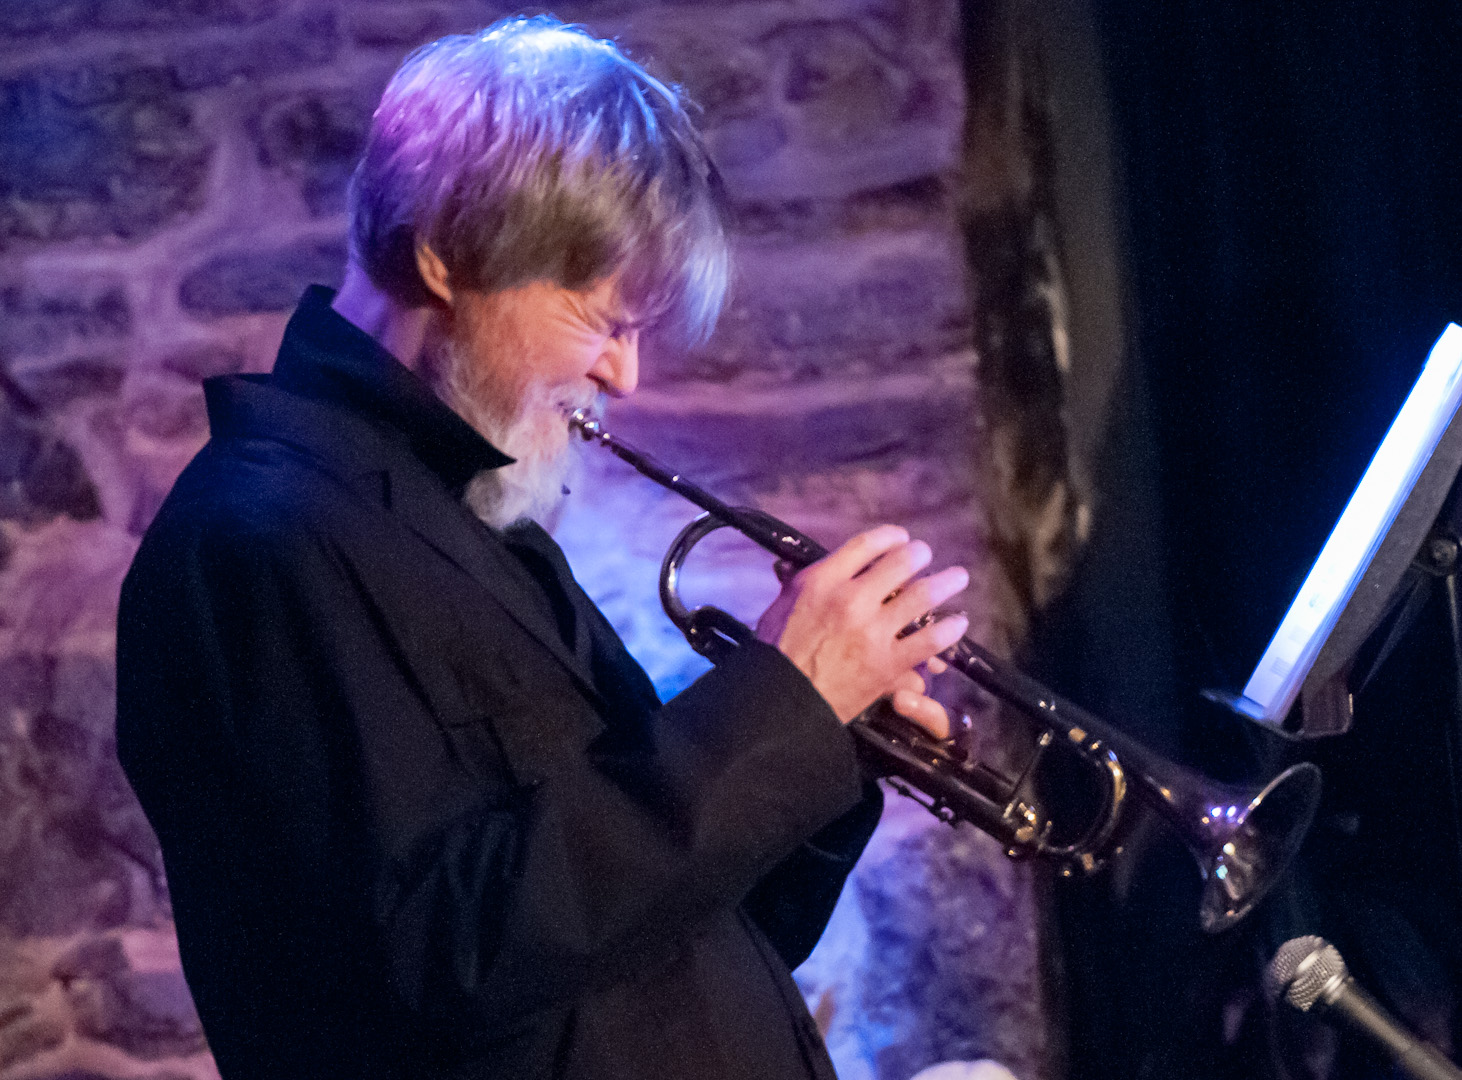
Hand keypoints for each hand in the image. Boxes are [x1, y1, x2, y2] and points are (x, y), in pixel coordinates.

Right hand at [755, 525, 968, 735]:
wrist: (781, 702)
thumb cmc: (776, 654)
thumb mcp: (781, 605)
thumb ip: (803, 582)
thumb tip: (818, 565)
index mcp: (823, 581)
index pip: (866, 545)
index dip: (890, 537)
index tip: (900, 538)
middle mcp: (852, 599)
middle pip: (900, 562)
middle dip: (919, 554)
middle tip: (926, 555)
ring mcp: (873, 631)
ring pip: (923, 596)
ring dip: (946, 582)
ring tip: (958, 577)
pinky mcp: (888, 663)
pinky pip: (930, 641)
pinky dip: (949, 630)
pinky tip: (958, 623)